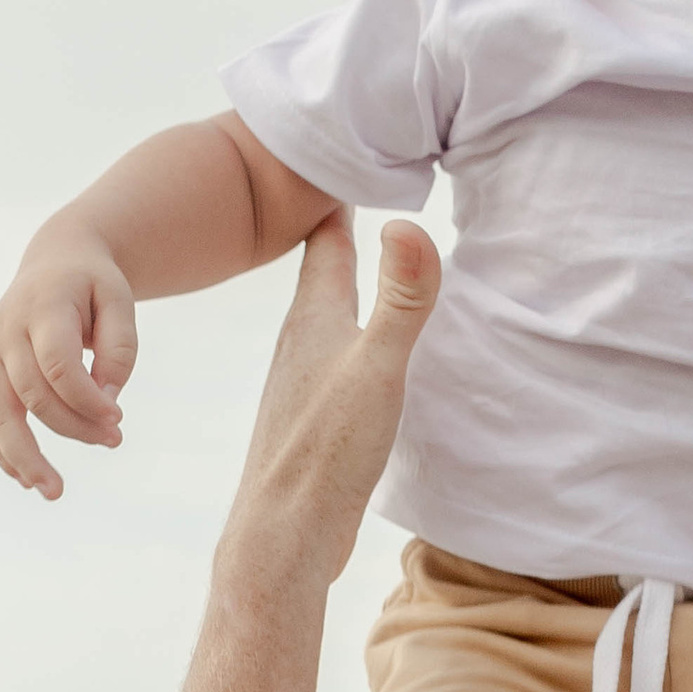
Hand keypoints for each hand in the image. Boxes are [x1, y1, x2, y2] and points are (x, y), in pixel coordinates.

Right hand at [0, 231, 138, 499]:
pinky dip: (3, 451)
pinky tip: (26, 480)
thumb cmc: (93, 285)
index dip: (86, 400)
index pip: (57, 365)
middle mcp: (7, 332)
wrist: (55, 261)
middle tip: (114, 442)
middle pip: (31, 394)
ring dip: (23, 457)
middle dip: (73, 427)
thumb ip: (119, 349)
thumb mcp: (120, 301)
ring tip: (53, 492)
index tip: (118, 420)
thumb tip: (106, 403)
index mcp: (41, 308)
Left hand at [218, 214, 439, 593]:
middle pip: (320, 273)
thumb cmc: (326, 452)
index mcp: (314, 320)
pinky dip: (344, 335)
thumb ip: (400, 301)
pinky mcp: (309, 423)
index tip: (349, 154)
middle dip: (339, 232)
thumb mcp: (376, 369)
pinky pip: (329, 360)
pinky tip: (352, 354)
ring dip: (340, 285)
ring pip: (322, 317)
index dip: (340, 197)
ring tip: (357, 263)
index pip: (328, 241)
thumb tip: (410, 225)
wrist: (282, 537)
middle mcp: (300, 345)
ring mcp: (301, 385)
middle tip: (353, 191)